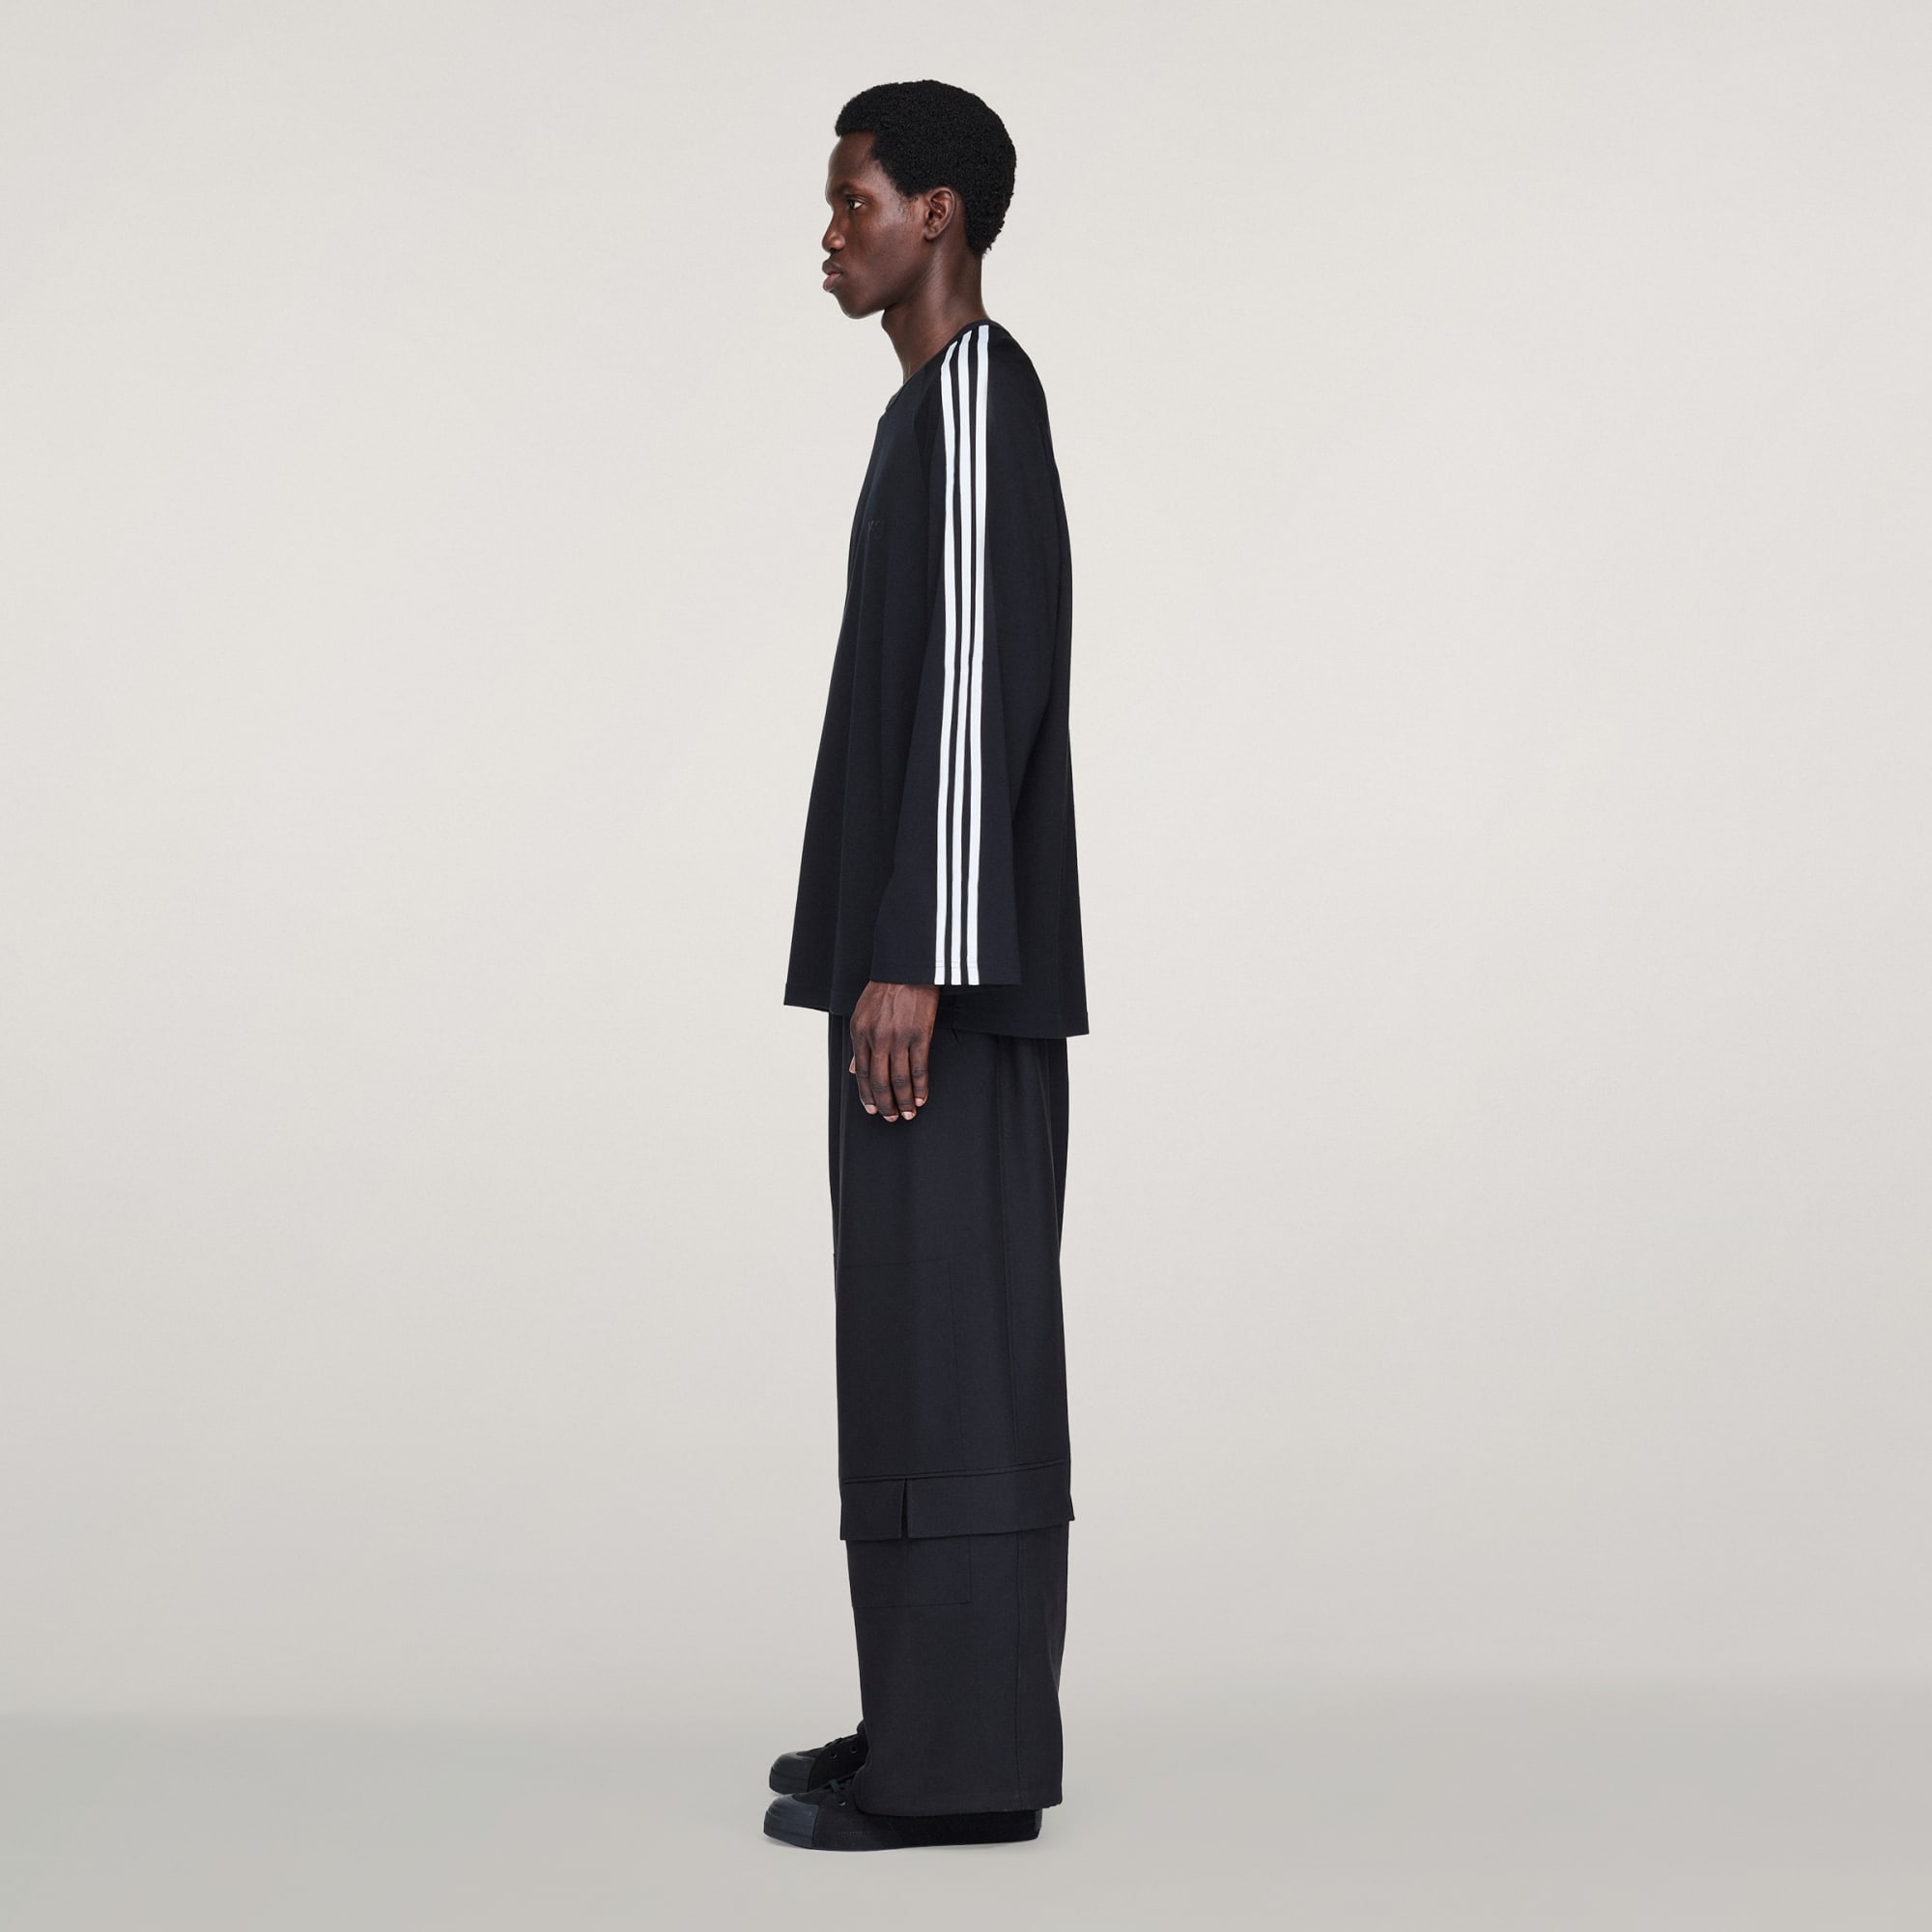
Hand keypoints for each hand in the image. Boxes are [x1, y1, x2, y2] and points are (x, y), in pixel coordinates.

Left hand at [847, 980, 938, 1121]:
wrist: (907, 967)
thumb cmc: (885, 987)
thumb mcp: (862, 1012)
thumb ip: (859, 1042)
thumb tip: (854, 1070)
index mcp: (860, 1033)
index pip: (862, 1073)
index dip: (867, 1095)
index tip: (873, 1109)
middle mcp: (877, 1038)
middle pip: (879, 1081)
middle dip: (885, 1104)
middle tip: (891, 1117)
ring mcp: (898, 1037)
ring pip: (899, 1079)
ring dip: (904, 1101)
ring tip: (908, 1114)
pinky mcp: (920, 1035)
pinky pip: (919, 1068)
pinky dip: (920, 1087)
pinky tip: (921, 1098)